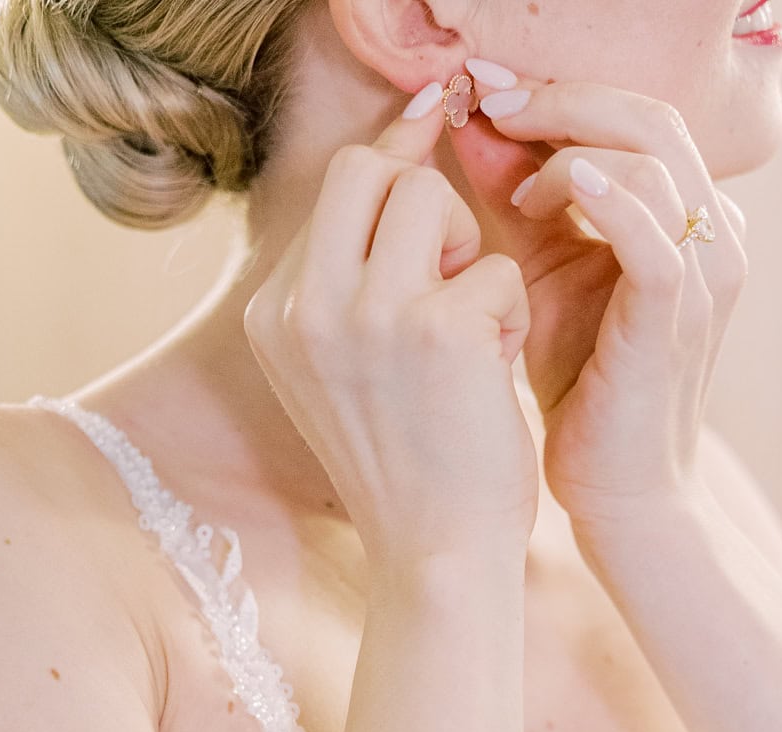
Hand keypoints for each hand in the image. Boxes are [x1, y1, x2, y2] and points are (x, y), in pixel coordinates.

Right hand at [243, 88, 538, 576]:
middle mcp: (303, 307)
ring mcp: (366, 314)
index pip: (333, 189)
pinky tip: (492, 377)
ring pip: (428, 197)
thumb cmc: (411, 468)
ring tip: (472, 332)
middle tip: (453, 273)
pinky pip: (494, 268)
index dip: (395, 157)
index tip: (433, 120)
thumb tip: (403, 143)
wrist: (436, 560)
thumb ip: (353, 273)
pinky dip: (509, 315)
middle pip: (369, 168)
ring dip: (470, 253)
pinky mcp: (437, 330)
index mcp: (272, 315)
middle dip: (426, 197)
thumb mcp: (348, 369)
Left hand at [447, 71, 747, 532]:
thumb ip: (519, 202)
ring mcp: (703, 277)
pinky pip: (652, 235)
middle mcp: (714, 235)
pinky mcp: (676, 319)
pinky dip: (599, 199)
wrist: (619, 492)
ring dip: (569, 153)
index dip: (562, 94)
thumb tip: (474, 125)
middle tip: (491, 107)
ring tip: (518, 193)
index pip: (636, 117)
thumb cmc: (584, 391)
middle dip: (562, 100)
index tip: (488, 95)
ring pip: (653, 158)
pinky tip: (541, 195)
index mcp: (690, 219)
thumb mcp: (543, 276)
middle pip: (651, 115)